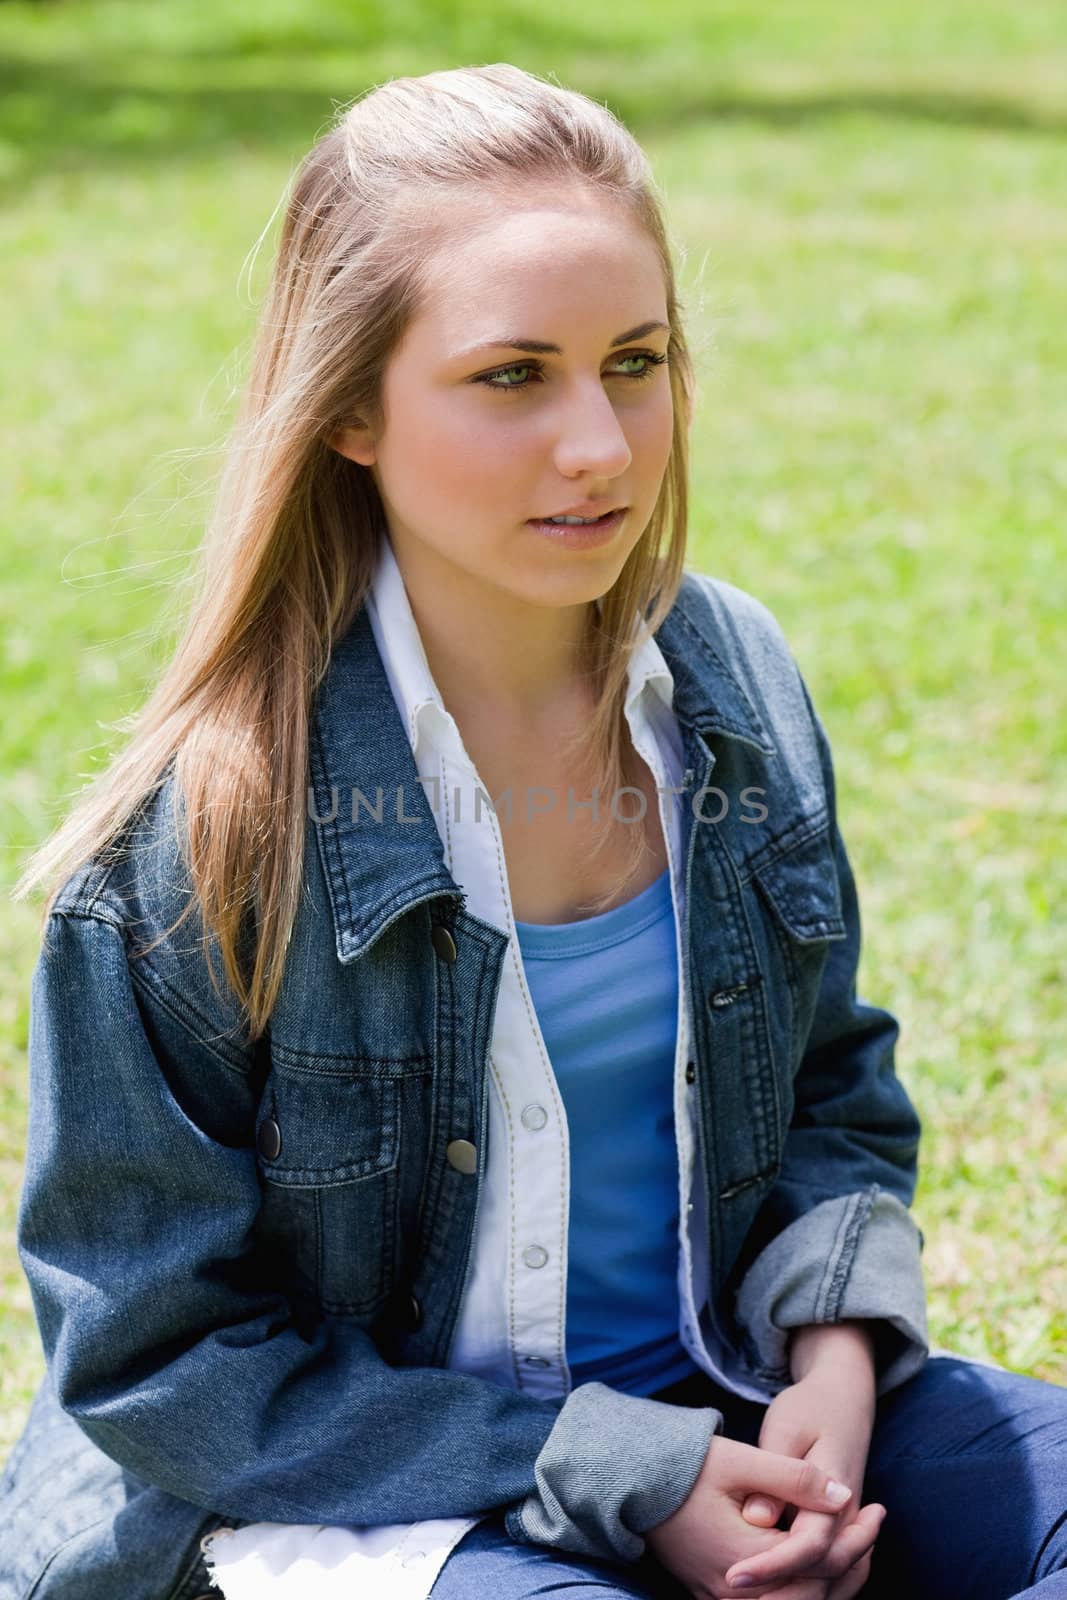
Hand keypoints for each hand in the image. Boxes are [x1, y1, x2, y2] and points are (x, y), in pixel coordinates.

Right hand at [642, 1431, 864, 1599]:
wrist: (633, 1481)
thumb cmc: (685, 1466)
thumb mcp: (742, 1461)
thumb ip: (795, 1478)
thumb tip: (844, 1496)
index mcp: (746, 1560)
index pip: (820, 1563)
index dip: (857, 1539)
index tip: (876, 1507)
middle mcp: (736, 1593)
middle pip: (813, 1596)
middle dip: (851, 1564)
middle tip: (873, 1526)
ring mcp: (722, 1599)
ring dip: (831, 1580)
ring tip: (856, 1543)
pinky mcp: (714, 1593)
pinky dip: (803, 1585)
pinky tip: (818, 1557)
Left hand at [723, 1327, 881, 1595]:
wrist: (843, 1397)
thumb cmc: (809, 1407)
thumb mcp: (785, 1428)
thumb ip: (776, 1476)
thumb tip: (756, 1520)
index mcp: (835, 1491)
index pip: (808, 1547)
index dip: (770, 1566)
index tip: (731, 1575)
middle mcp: (848, 1517)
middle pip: (826, 1575)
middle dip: (783, 1593)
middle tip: (735, 1594)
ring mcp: (848, 1525)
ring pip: (837, 1580)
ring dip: (802, 1594)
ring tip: (753, 1597)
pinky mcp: (840, 1528)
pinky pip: (836, 1571)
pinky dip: (813, 1586)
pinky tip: (775, 1589)